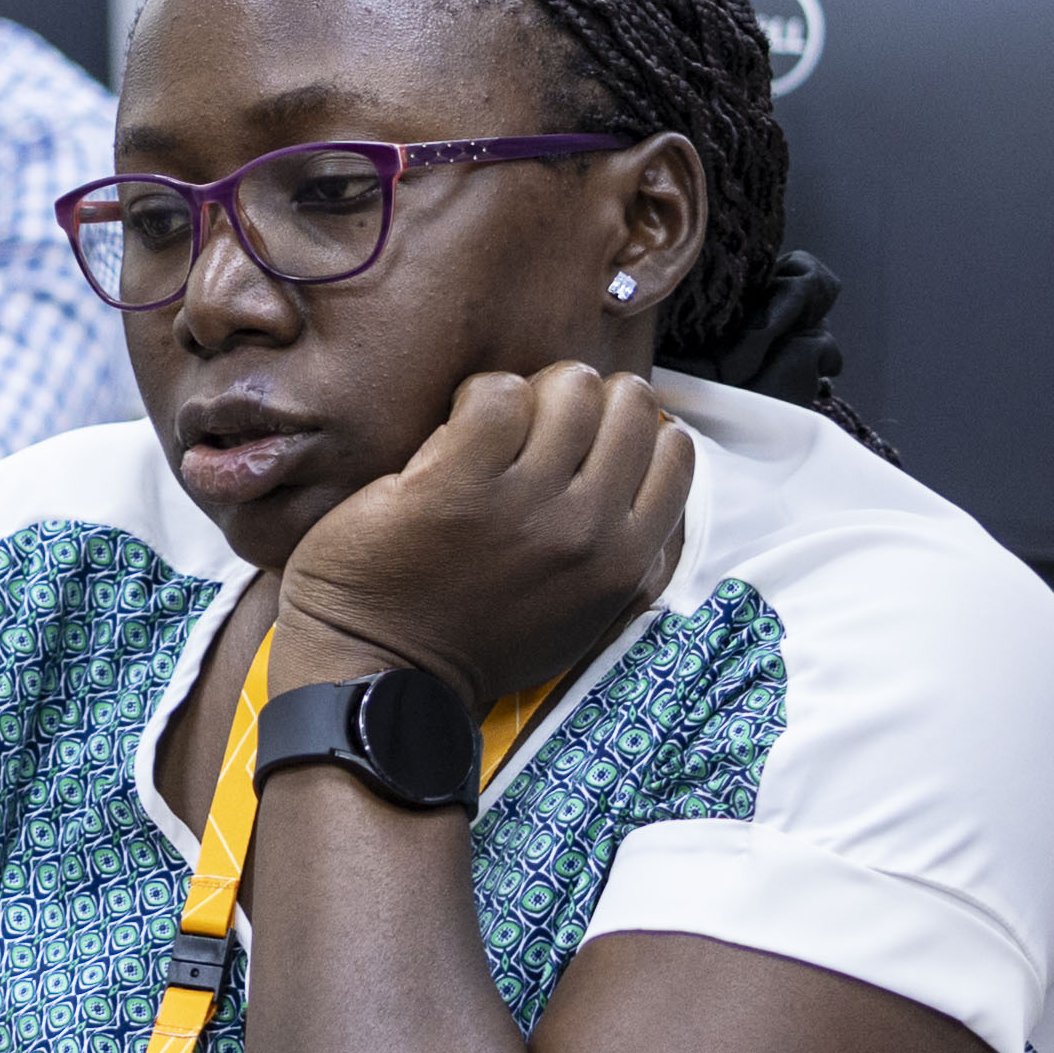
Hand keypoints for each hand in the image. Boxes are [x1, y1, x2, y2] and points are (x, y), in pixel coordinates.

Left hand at [269, 364, 693, 706]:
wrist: (379, 666)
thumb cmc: (475, 641)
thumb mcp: (582, 616)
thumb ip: (621, 552)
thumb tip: (646, 466)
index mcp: (624, 563)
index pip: (674, 449)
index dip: (629, 426)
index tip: (589, 438)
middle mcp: (587, 530)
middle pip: (626, 402)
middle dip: (584, 398)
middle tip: (537, 425)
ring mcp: (525, 504)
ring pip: (570, 386)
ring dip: (530, 392)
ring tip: (494, 427)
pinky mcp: (458, 482)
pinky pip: (498, 392)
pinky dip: (478, 394)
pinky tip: (456, 429)